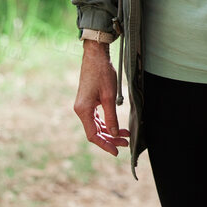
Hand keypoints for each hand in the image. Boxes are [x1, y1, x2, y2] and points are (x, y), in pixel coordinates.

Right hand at [73, 39, 127, 154]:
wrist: (95, 56)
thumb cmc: (102, 73)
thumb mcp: (109, 97)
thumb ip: (111, 117)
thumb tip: (114, 133)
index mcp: (83, 110)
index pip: (93, 135)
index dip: (105, 145)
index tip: (116, 151)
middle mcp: (81, 110)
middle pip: (95, 131)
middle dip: (110, 138)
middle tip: (125, 142)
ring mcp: (84, 106)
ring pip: (97, 125)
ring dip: (110, 131)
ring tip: (125, 135)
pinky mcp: (88, 102)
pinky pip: (97, 118)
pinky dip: (107, 123)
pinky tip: (117, 126)